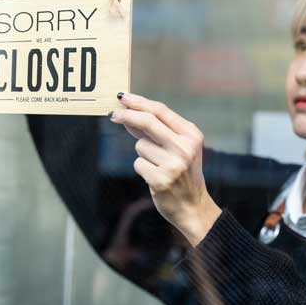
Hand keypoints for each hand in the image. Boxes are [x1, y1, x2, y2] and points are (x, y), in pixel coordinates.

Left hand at [109, 92, 221, 246]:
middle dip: (128, 115)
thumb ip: (155, 130)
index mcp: (192, 135)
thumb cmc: (182, 173)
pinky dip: (142, 169)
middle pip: (148, 122)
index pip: (161, 111)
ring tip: (157, 166)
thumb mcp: (178, 147)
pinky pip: (138, 163)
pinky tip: (155, 177)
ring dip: (143, 154)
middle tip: (112, 114)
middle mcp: (185, 148)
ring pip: (140, 146)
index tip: (123, 98)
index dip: (139, 102)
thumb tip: (127, 113)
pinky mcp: (161, 180)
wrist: (193, 206)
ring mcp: (174, 164)